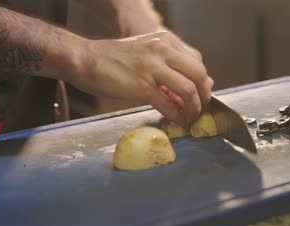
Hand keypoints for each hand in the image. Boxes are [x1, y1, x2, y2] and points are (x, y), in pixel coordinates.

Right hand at [71, 30, 213, 126]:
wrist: (85, 60)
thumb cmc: (112, 59)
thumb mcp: (145, 53)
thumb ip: (167, 66)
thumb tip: (188, 87)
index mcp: (165, 41)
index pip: (197, 61)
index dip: (203, 81)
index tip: (200, 95)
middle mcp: (162, 50)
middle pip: (199, 74)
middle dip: (204, 96)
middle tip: (200, 109)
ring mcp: (153, 68)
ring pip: (189, 90)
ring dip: (194, 108)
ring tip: (190, 117)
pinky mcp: (142, 87)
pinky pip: (169, 105)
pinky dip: (178, 116)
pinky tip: (178, 121)